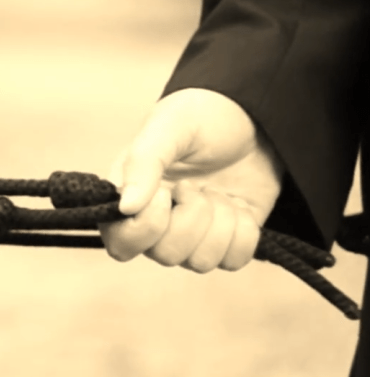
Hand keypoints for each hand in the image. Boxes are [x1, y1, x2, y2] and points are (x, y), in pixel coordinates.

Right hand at [98, 88, 284, 272]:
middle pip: (165, 256)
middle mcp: (157, 224)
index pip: (121, 244)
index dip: (147, 228)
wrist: (255, 115)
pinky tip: (238, 205)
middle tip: (196, 185)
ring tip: (218, 191)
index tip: (166, 193)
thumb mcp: (170, 126)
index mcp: (130, 197)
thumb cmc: (203, 115)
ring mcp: (194, 235)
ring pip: (201, 262)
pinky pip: (234, 260)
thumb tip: (125, 207)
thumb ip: (143, 163)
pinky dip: (243, 232)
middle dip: (192, 218)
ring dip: (219, 222)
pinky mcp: (227, 240)